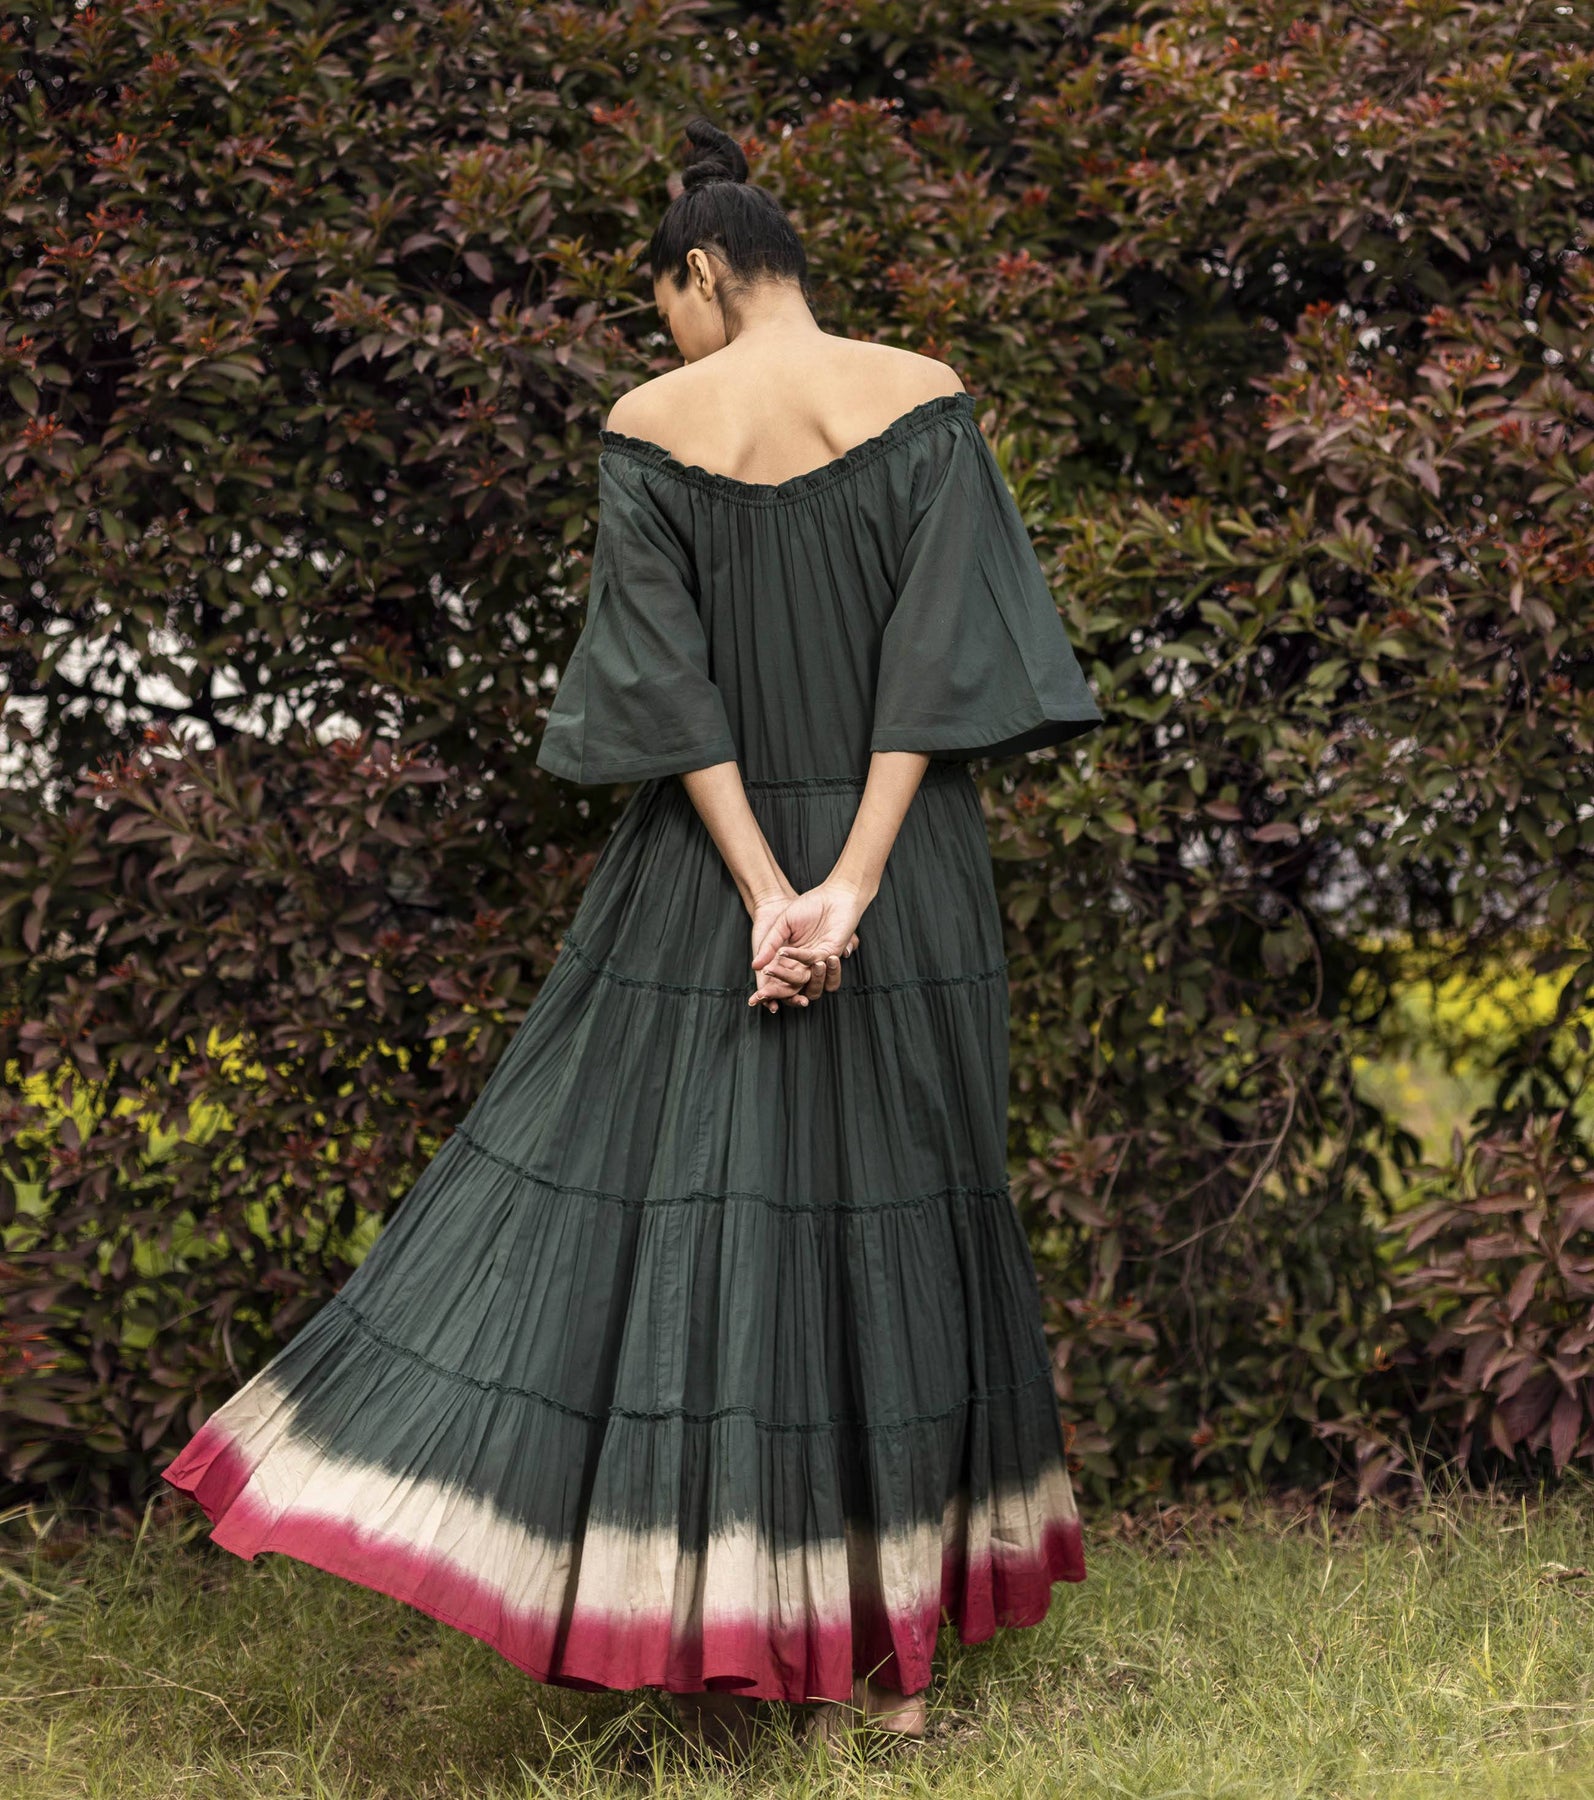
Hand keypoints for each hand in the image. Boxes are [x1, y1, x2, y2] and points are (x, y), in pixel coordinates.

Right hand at [749, 880, 868, 1009]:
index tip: (754, 999)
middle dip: (777, 992)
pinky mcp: (830, 953)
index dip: (768, 992)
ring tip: (772, 971)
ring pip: (806, 983)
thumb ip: (768, 945)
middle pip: (792, 988)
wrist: (831, 895)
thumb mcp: (781, 925)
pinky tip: (784, 951)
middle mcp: (806, 965)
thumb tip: (755, 966)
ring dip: (789, 980)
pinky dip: (797, 957)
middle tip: (764, 994)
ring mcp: (819, 961)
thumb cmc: (807, 907)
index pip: (780, 983)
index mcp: (793, 961)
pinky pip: (813, 961)